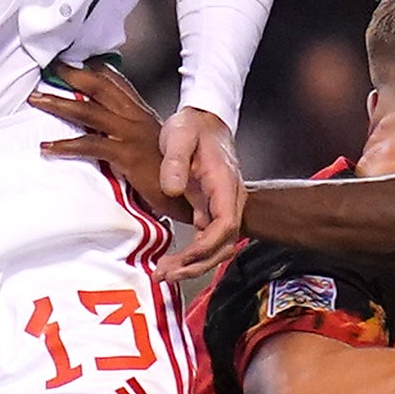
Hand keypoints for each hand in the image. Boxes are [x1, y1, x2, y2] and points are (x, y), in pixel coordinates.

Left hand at [33, 54, 174, 202]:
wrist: (191, 193)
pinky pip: (91, 145)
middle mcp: (136, 119)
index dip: (95, 70)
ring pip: (89, 112)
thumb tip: (103, 131)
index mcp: (141, 115)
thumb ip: (128, 135)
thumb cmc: (169, 175)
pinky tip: (48, 147)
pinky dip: (65, 146)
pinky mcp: (127, 155)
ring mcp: (131, 135)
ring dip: (59, 104)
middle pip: (100, 88)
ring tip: (37, 98)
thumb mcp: (150, 146)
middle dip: (73, 75)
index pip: (117, 83)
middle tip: (51, 67)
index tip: (74, 60)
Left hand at [154, 105, 248, 276]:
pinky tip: (173, 263)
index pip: (226, 223)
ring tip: (166, 273)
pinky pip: (208, 241)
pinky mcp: (210, 210)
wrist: (203, 120)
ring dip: (194, 265)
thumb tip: (172, 189)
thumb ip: (175, 160)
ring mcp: (221, 207)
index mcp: (224, 182)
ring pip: (218, 247)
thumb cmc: (192, 126)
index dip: (208, 245)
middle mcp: (228, 199)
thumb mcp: (179, 135)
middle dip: (197, 264)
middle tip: (166, 273)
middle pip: (224, 243)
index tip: (185, 256)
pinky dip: (193, 256)